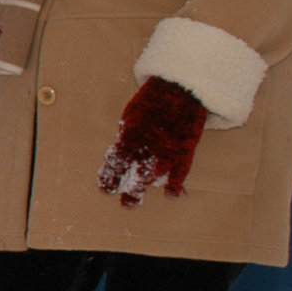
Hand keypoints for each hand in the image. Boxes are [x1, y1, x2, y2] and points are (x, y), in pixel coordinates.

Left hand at [97, 77, 206, 206]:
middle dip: (128, 191)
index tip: (105, 188)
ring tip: (132, 202)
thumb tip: (121, 151)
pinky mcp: (186, 149)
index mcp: (130, 136)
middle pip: (135, 175)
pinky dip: (177, 185)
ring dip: (143, 188)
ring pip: (154, 177)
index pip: (116, 162)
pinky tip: (172, 195)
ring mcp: (168, 150)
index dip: (110, 177)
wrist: (182, 87)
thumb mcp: (132, 114)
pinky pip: (181, 172)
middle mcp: (148, 147)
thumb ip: (127, 135)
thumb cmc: (153, 99)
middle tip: (124, 203)